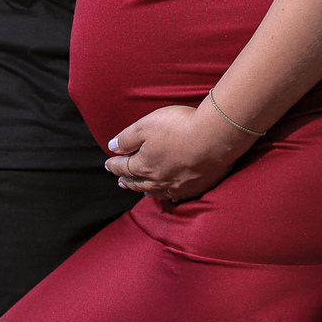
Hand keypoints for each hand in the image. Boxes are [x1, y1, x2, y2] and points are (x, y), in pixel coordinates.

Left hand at [104, 104, 242, 202]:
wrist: (213, 137)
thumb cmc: (178, 127)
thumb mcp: (145, 125)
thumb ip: (126, 138)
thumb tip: (112, 147)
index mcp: (144, 165)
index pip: (123, 167)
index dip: (114, 165)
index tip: (107, 163)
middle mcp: (158, 180)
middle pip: (138, 182)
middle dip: (127, 180)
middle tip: (120, 180)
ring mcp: (177, 185)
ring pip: (156, 191)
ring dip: (145, 190)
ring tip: (139, 190)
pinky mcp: (195, 186)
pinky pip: (177, 196)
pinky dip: (169, 196)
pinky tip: (169, 196)